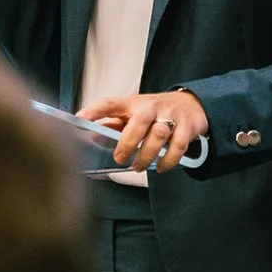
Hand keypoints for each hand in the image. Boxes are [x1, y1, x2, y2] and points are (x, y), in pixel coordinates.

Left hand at [79, 91, 209, 172]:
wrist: (191, 103)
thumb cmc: (156, 111)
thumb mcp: (134, 114)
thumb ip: (115, 125)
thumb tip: (94, 136)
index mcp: (133, 103)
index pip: (111, 103)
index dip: (94, 110)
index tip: (79, 119)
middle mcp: (152, 106)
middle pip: (138, 121)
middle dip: (127, 143)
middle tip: (119, 158)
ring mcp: (171, 115)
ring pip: (158, 134)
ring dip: (147, 154)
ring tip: (139, 166)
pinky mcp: (187, 126)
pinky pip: (178, 145)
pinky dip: (169, 160)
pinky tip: (161, 167)